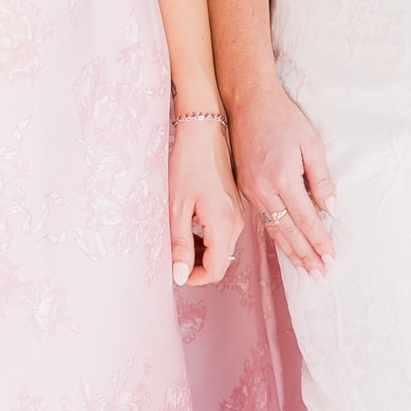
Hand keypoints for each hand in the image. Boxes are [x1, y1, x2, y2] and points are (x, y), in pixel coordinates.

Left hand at [171, 113, 242, 288]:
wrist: (204, 133)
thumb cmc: (187, 165)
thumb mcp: (177, 208)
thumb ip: (180, 245)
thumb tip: (180, 276)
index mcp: (223, 224)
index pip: (215, 270)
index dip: (194, 277)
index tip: (175, 270)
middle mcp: (236, 223)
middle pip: (220, 262)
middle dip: (196, 265)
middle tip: (173, 253)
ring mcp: (237, 215)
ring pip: (222, 249)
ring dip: (201, 252)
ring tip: (179, 237)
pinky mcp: (234, 208)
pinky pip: (224, 235)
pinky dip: (207, 239)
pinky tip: (190, 225)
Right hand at [232, 73, 334, 275]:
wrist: (248, 103)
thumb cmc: (283, 119)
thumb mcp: (310, 143)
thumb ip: (321, 179)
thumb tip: (332, 210)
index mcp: (282, 178)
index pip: (306, 219)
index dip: (319, 241)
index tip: (331, 259)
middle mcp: (263, 189)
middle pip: (288, 232)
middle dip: (306, 256)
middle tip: (320, 276)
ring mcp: (251, 191)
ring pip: (274, 230)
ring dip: (291, 252)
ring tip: (306, 270)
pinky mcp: (246, 189)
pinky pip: (265, 219)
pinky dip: (277, 237)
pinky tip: (287, 248)